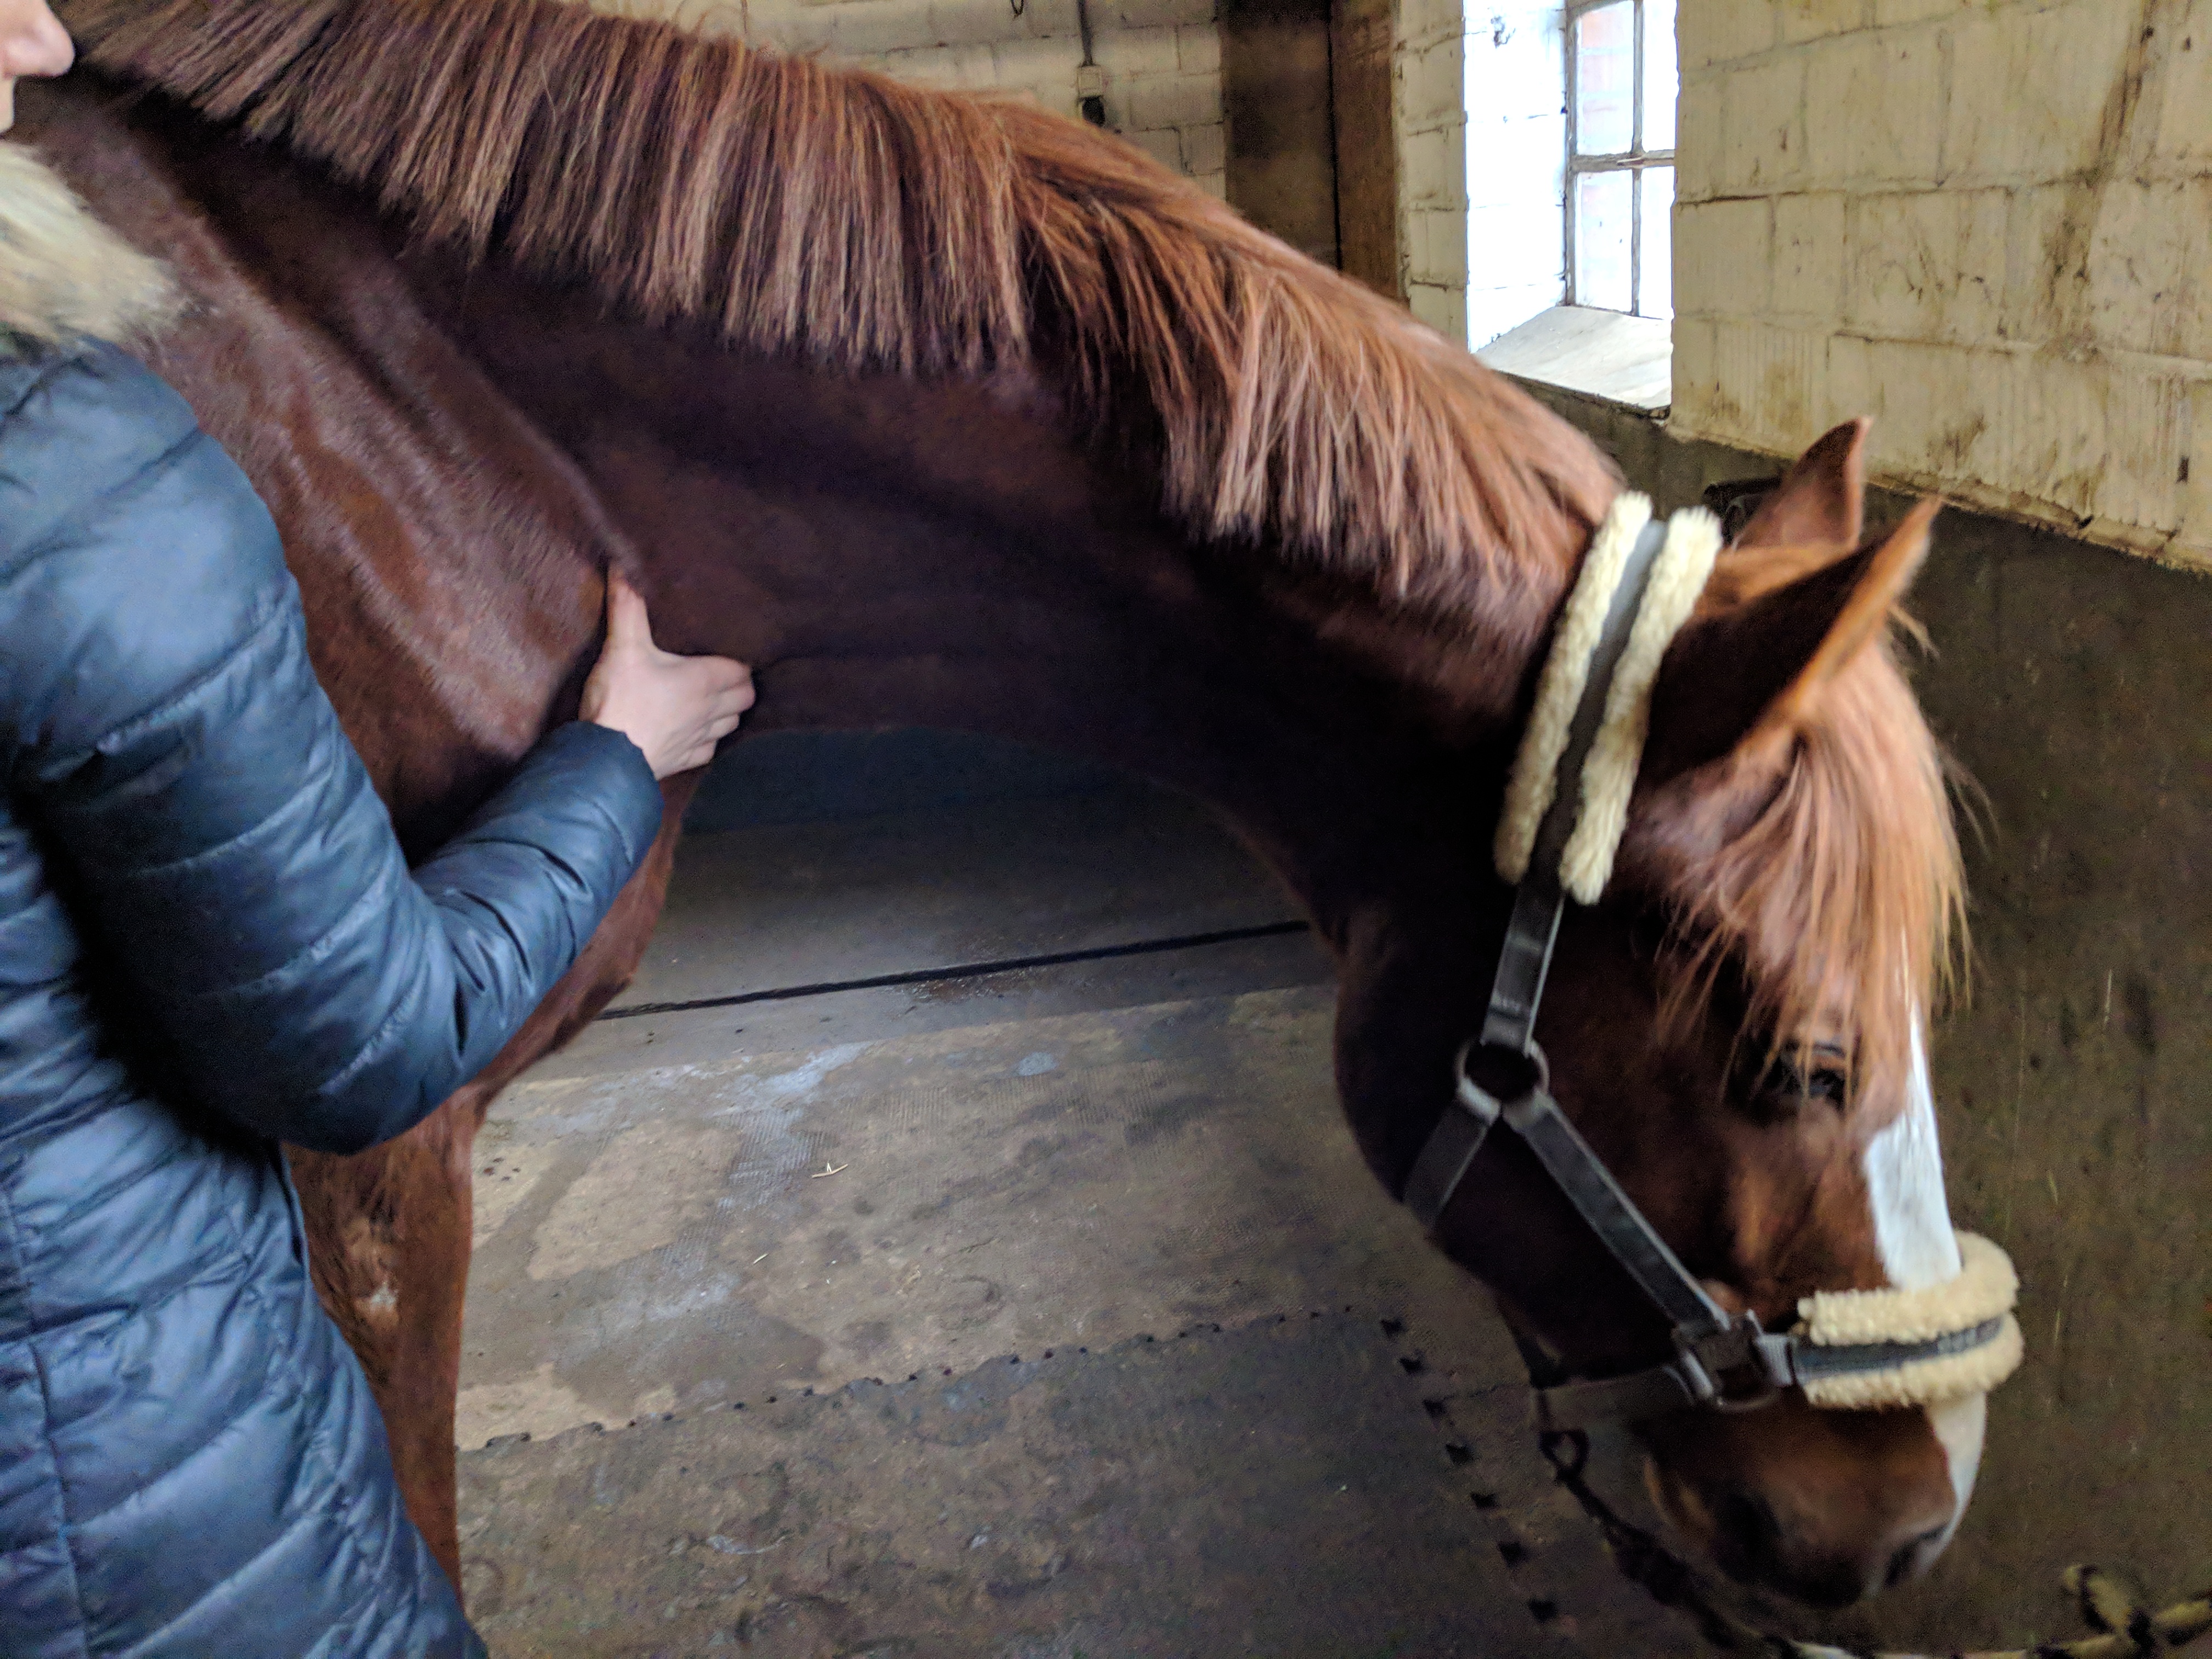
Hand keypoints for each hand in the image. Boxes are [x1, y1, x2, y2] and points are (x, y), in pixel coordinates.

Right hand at [579, 571, 754, 778]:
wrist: (606, 759)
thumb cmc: (621, 701)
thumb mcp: (623, 647)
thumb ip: (628, 606)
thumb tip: (624, 566)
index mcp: (705, 681)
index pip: (743, 670)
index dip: (741, 660)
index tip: (732, 650)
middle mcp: (710, 711)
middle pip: (745, 697)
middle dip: (740, 685)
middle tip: (725, 672)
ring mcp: (699, 739)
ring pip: (731, 724)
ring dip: (728, 711)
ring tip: (713, 698)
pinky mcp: (683, 760)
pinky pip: (709, 749)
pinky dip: (708, 739)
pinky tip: (693, 730)